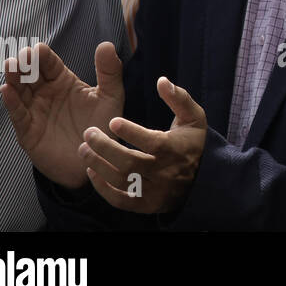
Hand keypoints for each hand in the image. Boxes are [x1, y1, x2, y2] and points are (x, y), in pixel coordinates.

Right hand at [1, 42, 124, 188]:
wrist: (96, 160)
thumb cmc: (103, 126)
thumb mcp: (110, 96)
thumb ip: (110, 72)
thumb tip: (106, 44)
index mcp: (63, 82)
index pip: (49, 63)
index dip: (42, 55)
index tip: (38, 48)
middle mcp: (45, 94)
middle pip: (30, 74)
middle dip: (24, 63)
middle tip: (22, 56)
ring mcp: (35, 111)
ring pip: (19, 91)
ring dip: (13, 78)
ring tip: (11, 66)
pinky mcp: (28, 131)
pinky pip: (18, 114)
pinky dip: (11, 103)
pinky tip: (7, 91)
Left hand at [79, 76, 207, 214]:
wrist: (202, 180)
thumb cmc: (192, 142)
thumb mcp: (193, 117)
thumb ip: (178, 98)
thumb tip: (161, 80)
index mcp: (175, 149)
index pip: (152, 143)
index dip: (131, 133)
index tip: (112, 121)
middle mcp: (164, 173)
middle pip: (130, 163)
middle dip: (105, 148)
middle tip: (88, 133)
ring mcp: (154, 191)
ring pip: (121, 181)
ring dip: (98, 165)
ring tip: (83, 149)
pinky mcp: (145, 205)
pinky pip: (119, 200)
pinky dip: (102, 188)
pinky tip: (91, 172)